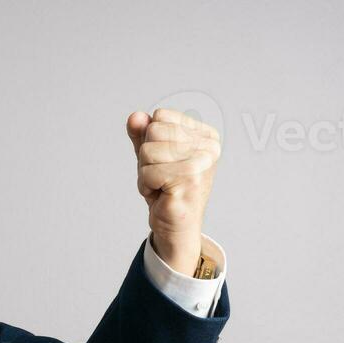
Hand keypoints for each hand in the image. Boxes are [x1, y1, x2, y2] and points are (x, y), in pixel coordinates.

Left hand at [126, 107, 220, 275]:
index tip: (164, 162)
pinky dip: (145, 186)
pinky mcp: (189, 180)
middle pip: (152, 132)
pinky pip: (147, 173)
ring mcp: (201, 163)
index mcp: (205, 135)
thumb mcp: (150, 155)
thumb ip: (141, 133)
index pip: (159, 116)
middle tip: (160, 176)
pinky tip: (160, 195)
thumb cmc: (165, 189)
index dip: (150, 140)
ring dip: (145, 173)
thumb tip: (135, 116)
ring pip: (147, 151)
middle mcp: (209, 146)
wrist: (175, 226)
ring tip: (161, 186)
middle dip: (146, 158)